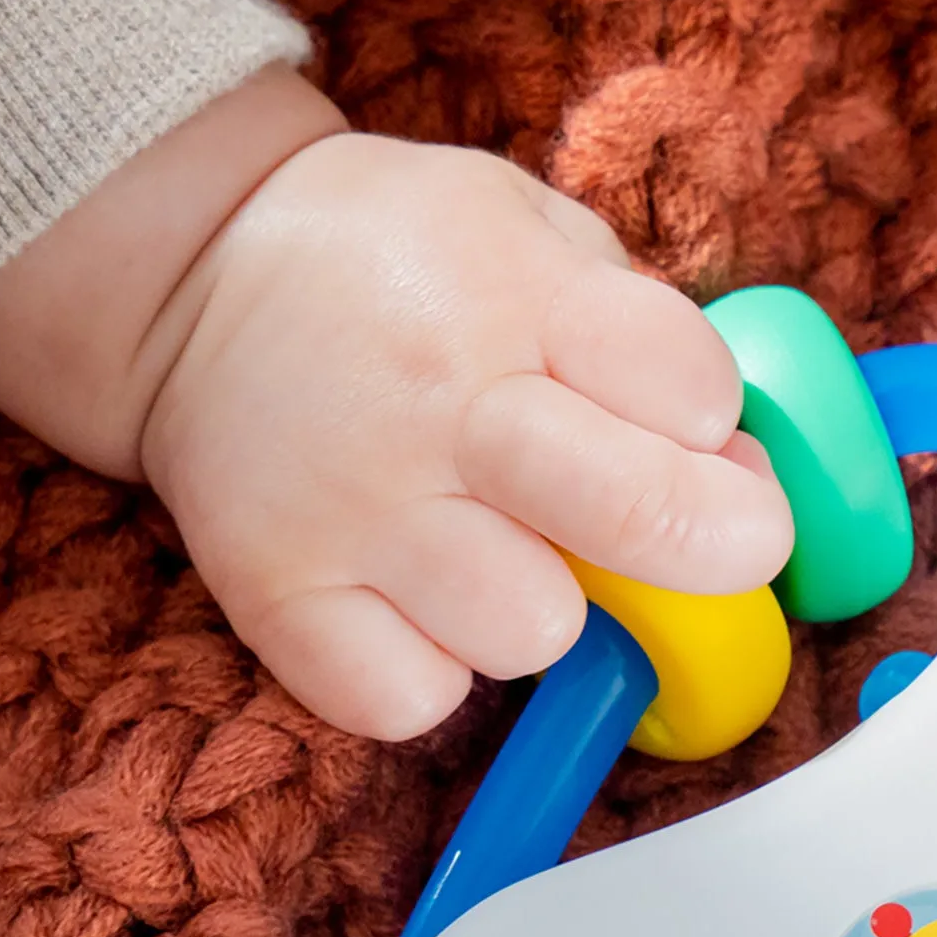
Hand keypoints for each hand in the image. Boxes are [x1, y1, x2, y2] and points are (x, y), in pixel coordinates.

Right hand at [0, 71, 793, 737]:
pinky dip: (429, 671)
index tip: (691, 428)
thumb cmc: (410, 271)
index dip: (716, 426)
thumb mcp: (539, 235)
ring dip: (538, 611)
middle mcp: (440, 404)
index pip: (693, 387)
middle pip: (643, 522)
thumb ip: (646, 338)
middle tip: (677, 535)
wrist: (198, 278)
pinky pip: (412, 701)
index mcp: (521, 294)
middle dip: (707, 545)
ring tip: (493, 547)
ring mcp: (357, 511)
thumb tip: (738, 471)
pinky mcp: (279, 597)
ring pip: (533, 634)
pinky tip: (414, 601)